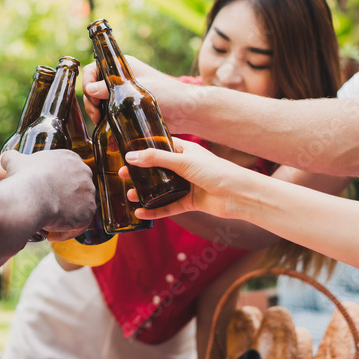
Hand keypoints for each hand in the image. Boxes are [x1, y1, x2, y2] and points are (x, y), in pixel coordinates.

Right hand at [0, 150, 95, 237]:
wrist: (31, 196)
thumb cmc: (23, 178)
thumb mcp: (14, 161)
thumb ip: (12, 158)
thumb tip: (5, 159)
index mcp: (69, 158)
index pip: (65, 174)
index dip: (54, 187)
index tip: (43, 195)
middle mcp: (84, 172)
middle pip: (74, 191)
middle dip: (61, 202)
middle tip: (46, 210)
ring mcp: (89, 193)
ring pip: (77, 208)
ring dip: (63, 218)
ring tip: (47, 225)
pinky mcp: (89, 212)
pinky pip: (78, 225)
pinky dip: (65, 232)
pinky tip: (50, 234)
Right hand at [83, 56, 198, 131]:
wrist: (187, 111)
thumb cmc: (168, 94)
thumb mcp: (139, 90)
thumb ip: (113, 89)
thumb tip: (90, 90)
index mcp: (123, 65)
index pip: (95, 68)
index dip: (87, 80)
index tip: (91, 95)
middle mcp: (121, 78)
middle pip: (94, 85)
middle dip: (89, 98)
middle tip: (96, 113)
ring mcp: (124, 93)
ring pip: (99, 99)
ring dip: (94, 108)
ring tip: (98, 120)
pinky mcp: (127, 108)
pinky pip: (109, 110)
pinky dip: (103, 117)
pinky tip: (103, 125)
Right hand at [121, 138, 254, 220]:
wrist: (238, 195)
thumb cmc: (216, 171)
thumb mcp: (183, 161)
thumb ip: (156, 159)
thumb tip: (130, 156)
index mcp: (184, 151)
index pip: (160, 145)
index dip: (143, 147)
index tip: (125, 150)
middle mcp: (184, 167)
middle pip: (156, 169)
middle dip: (139, 172)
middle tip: (121, 174)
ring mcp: (186, 185)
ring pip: (160, 189)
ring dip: (144, 192)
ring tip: (130, 194)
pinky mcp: (188, 202)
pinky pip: (167, 207)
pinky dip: (154, 210)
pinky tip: (141, 212)